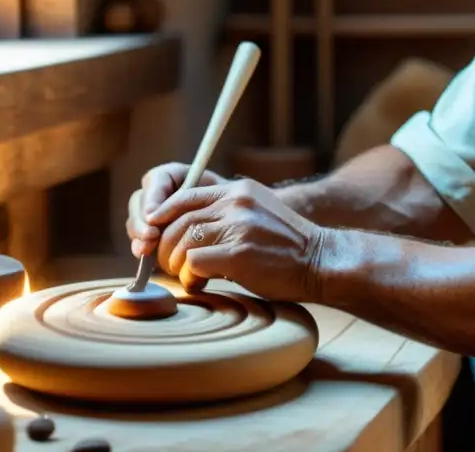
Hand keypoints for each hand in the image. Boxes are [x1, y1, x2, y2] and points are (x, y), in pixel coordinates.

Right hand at [126, 163, 227, 257]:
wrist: (225, 220)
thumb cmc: (222, 202)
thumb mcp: (215, 192)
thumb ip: (193, 196)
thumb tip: (166, 211)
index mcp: (170, 176)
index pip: (156, 179)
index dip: (153, 197)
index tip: (154, 215)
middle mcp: (155, 193)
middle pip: (138, 202)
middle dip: (142, 220)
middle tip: (151, 235)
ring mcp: (149, 214)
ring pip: (135, 221)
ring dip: (138, 234)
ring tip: (147, 247)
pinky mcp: (148, 234)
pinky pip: (138, 238)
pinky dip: (139, 246)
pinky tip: (144, 254)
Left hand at [145, 177, 326, 300]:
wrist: (321, 261)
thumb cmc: (287, 247)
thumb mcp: (257, 214)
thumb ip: (227, 213)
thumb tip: (186, 230)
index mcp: (238, 190)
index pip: (185, 195)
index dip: (162, 214)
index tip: (153, 232)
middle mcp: (236, 202)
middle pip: (177, 221)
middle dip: (165, 246)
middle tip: (170, 265)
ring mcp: (238, 226)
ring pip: (182, 242)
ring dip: (177, 264)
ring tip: (187, 277)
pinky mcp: (239, 253)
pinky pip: (194, 263)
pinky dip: (190, 278)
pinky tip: (201, 285)